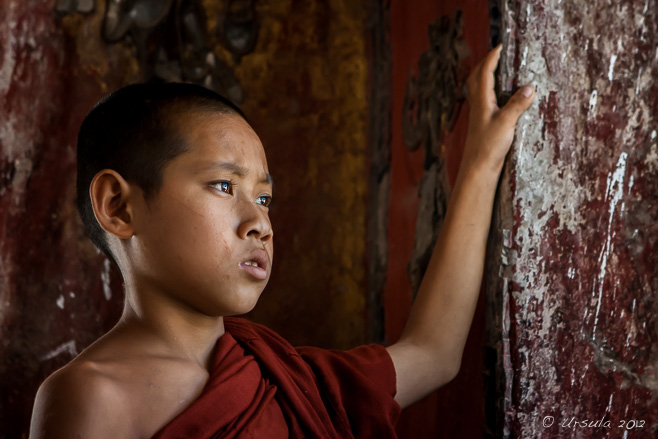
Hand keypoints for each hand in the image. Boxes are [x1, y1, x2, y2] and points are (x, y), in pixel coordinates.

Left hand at [462, 44, 533, 175]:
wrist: (477, 169)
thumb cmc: (488, 147)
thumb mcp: (506, 124)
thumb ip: (517, 105)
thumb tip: (530, 87)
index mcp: (481, 101)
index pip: (484, 72)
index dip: (492, 58)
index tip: (501, 46)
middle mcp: (477, 106)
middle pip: (475, 78)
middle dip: (485, 64)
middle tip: (497, 55)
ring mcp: (478, 115)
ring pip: (477, 90)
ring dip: (484, 77)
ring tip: (497, 71)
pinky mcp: (482, 125)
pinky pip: (482, 101)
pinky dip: (489, 92)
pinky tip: (498, 98)